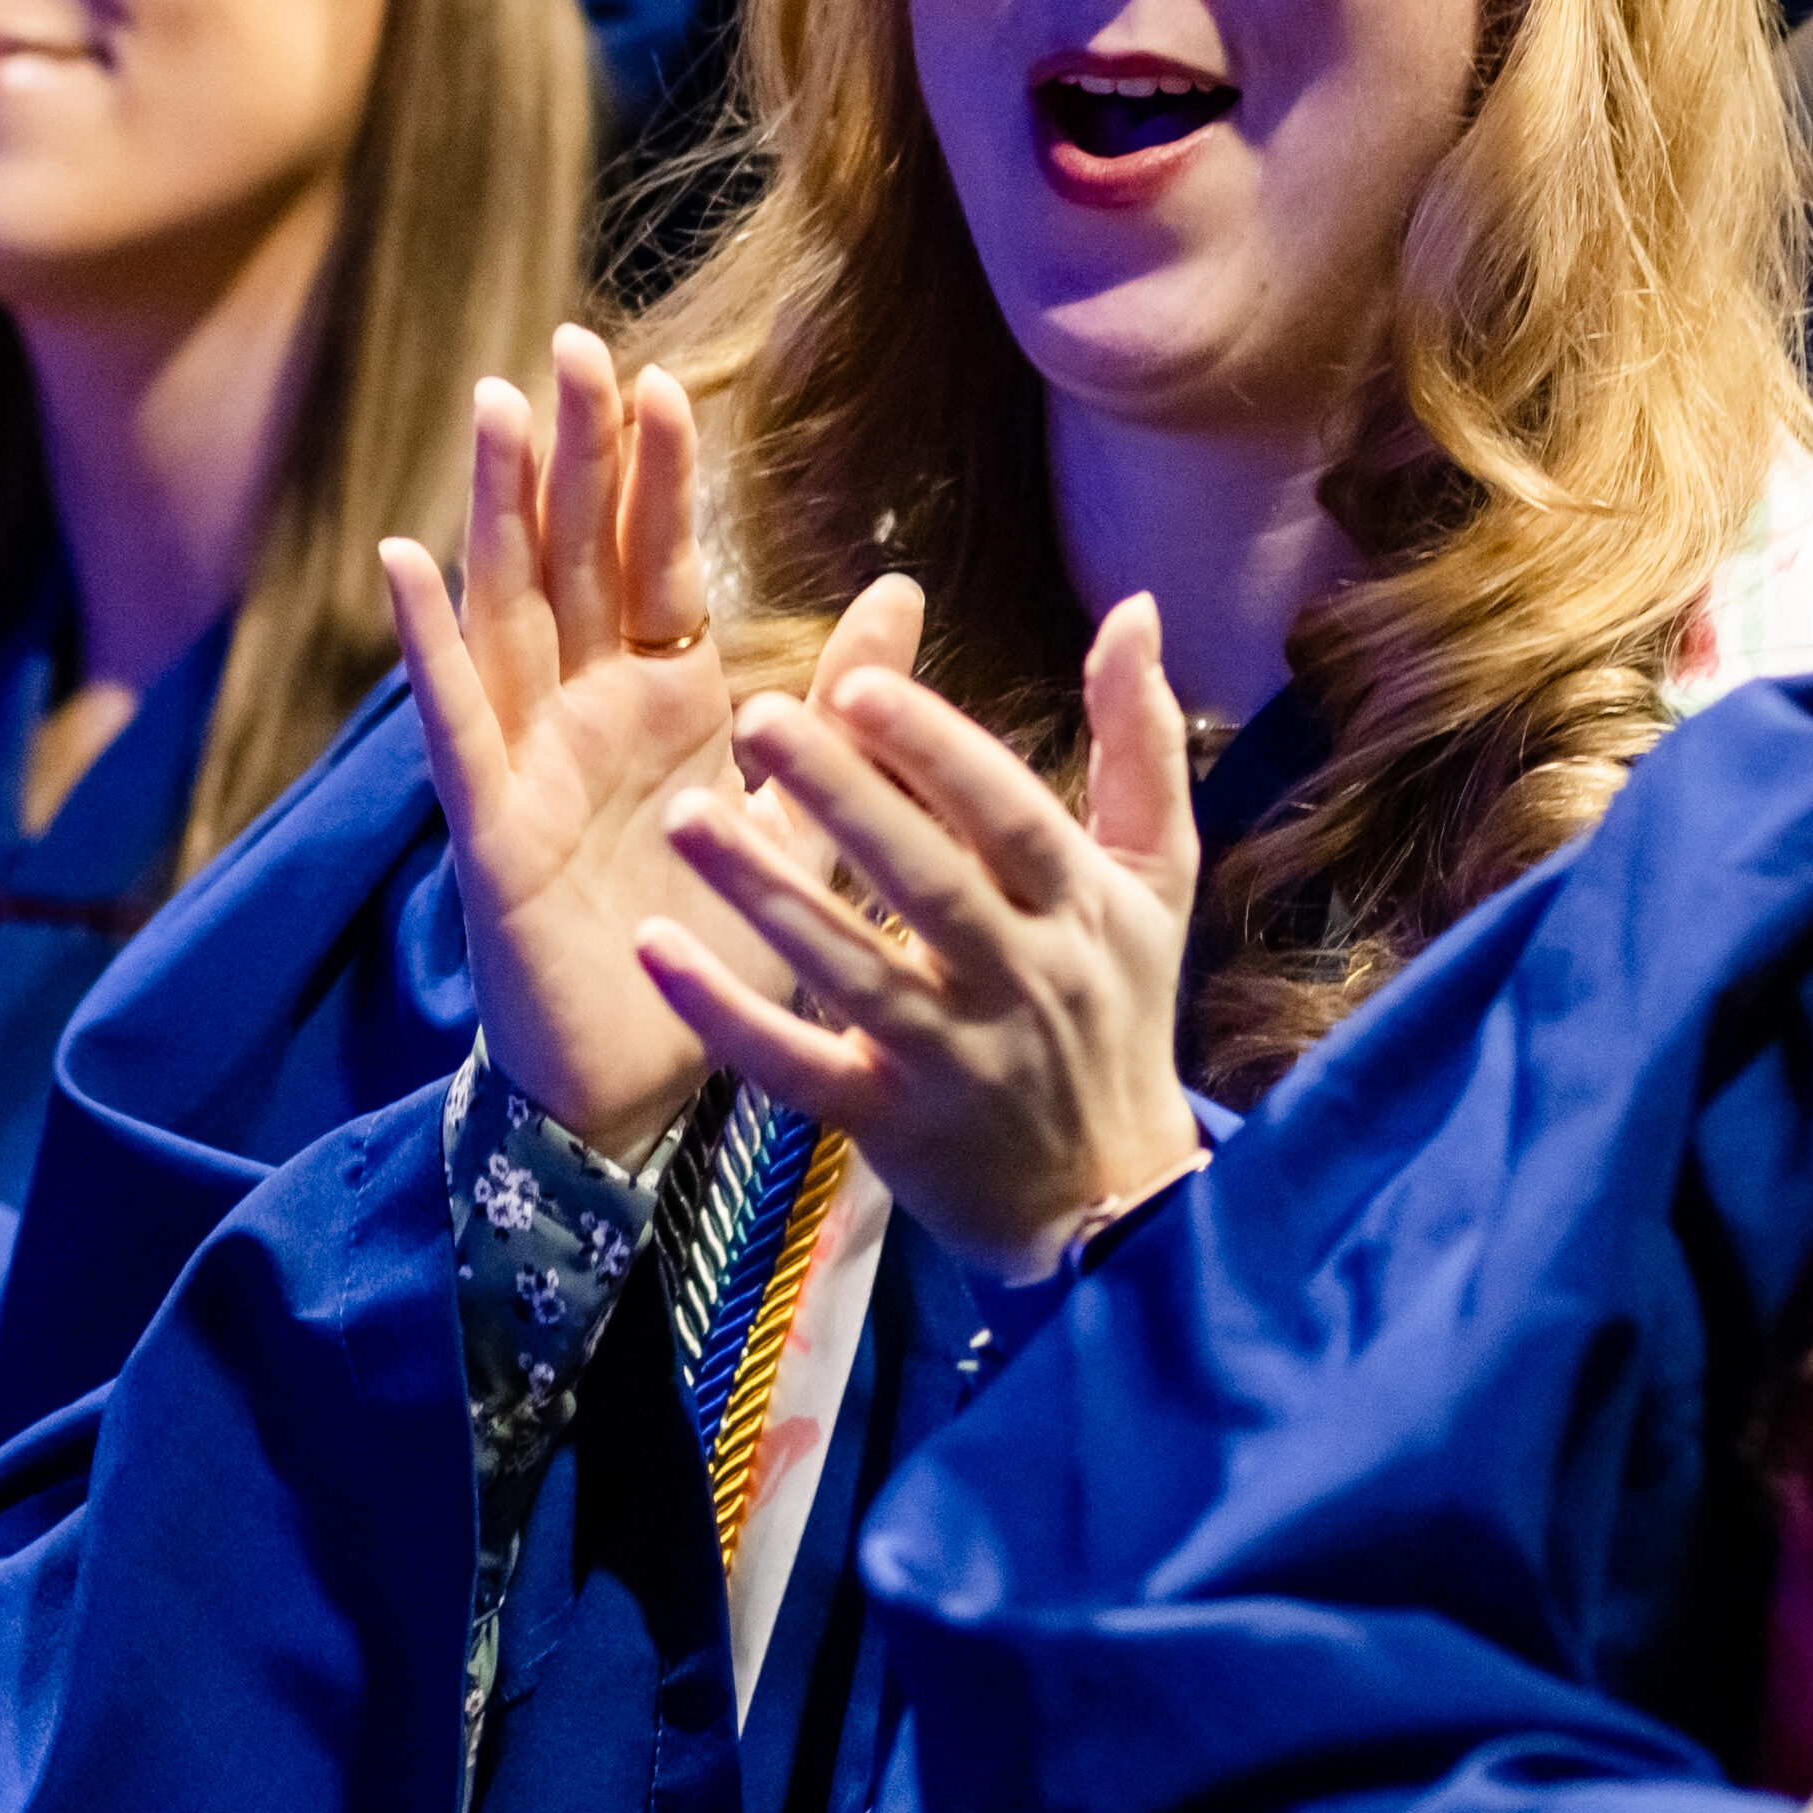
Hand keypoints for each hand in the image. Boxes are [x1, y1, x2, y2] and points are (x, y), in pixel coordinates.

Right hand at [384, 329, 846, 1166]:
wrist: (656, 1089)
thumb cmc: (723, 950)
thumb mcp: (804, 815)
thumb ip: (842, 708)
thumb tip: (905, 589)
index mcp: (666, 704)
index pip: (658, 565)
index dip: (654, 478)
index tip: (660, 379)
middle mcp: (590, 715)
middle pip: (575, 559)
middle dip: (573, 454)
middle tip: (572, 344)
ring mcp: (532, 763)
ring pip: (508, 611)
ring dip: (496, 509)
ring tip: (493, 405)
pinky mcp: (493, 828)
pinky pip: (456, 722)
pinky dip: (426, 642)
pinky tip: (403, 559)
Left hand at [647, 588, 1207, 1272]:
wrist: (1107, 1204)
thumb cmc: (1120, 1012)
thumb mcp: (1156, 880)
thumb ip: (1139, 742)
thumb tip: (1136, 608)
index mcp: (1080, 908)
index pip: (1011, 818)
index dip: (938, 753)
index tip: (857, 685)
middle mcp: (1022, 981)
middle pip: (929, 885)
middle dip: (843, 800)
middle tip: (754, 716)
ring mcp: (953, 1060)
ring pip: (853, 972)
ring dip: (767, 894)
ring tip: (683, 816)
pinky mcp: (889, 1123)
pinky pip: (796, 1069)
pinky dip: (727, 1015)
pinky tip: (657, 949)